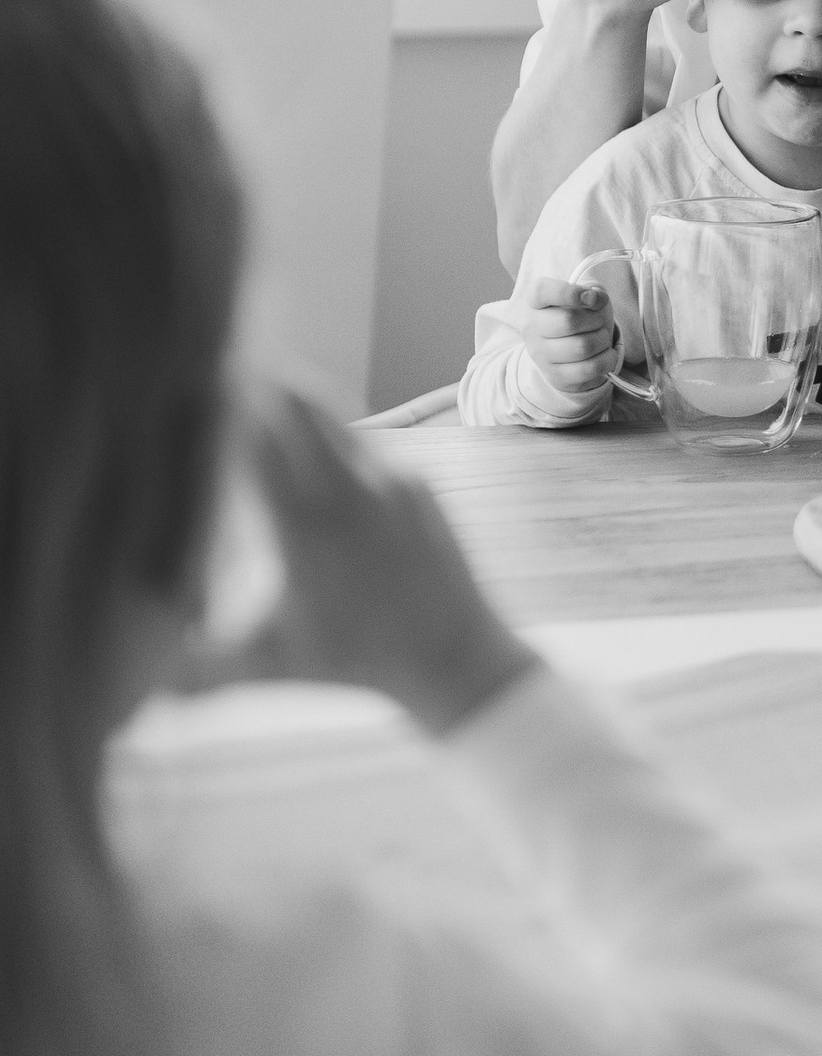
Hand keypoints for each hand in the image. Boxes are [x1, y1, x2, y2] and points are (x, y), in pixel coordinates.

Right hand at [196, 388, 531, 735]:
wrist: (453, 657)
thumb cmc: (352, 663)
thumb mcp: (267, 664)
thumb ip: (196, 669)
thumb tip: (135, 685)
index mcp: (306, 525)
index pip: (254, 437)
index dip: (219, 405)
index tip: (187, 386)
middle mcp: (351, 489)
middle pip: (294, 399)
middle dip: (252, 382)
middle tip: (213, 370)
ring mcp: (390, 477)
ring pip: (329, 413)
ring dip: (289, 401)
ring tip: (250, 393)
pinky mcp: (417, 479)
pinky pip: (361, 439)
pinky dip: (325, 432)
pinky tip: (301, 437)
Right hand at [517, 277, 620, 408]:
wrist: (570, 350)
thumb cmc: (580, 315)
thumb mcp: (587, 295)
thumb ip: (594, 290)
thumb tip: (596, 299)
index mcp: (535, 300)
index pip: (543, 291)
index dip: (570, 293)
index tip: (590, 298)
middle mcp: (531, 326)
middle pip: (569, 321)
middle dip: (596, 320)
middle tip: (599, 322)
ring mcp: (540, 354)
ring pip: (582, 346)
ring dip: (603, 340)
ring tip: (602, 338)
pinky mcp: (555, 375)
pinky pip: (589, 368)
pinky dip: (607, 360)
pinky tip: (607, 354)